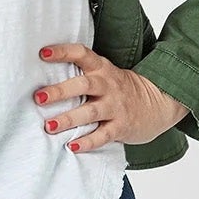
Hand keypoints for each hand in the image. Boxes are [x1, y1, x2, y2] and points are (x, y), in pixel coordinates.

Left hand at [32, 43, 187, 151]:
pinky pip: (103, 135)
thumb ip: (82, 74)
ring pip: (91, 112)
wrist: (159, 102)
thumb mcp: (106, 74)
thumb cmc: (121, 89)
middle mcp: (108, 86)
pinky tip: (72, 146)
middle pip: (84, 85)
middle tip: (39, 98)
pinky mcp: (121, 127)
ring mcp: (116, 107)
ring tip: (49, 126)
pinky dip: (87, 142)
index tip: (42, 53)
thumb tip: (43, 79)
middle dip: (60, 91)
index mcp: (102, 69)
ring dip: (69, 119)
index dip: (63, 52)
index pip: (82, 54)